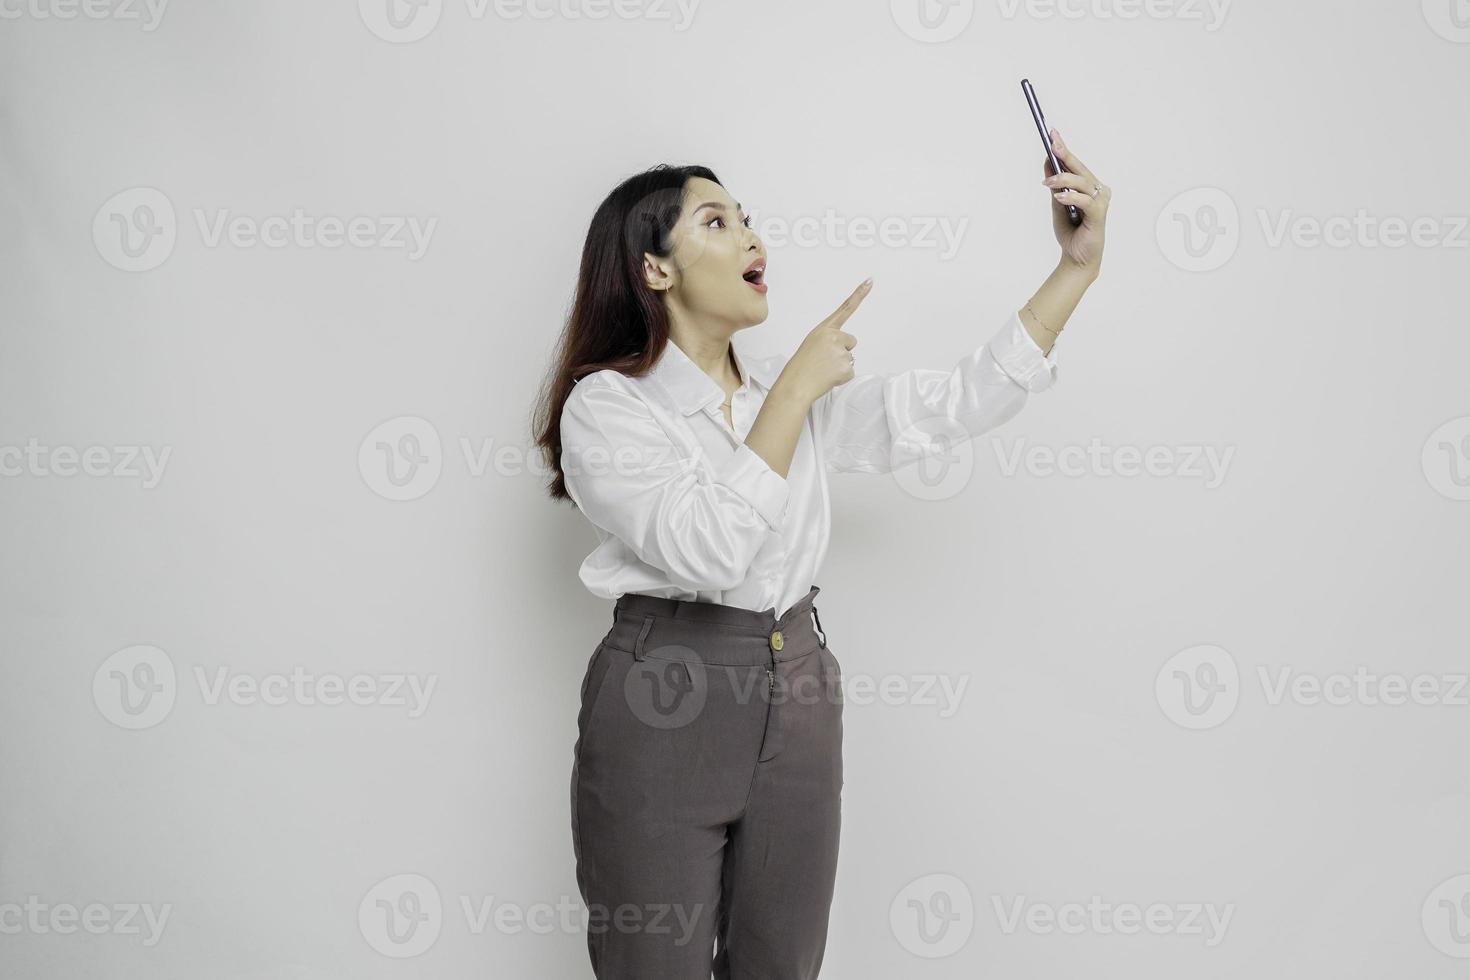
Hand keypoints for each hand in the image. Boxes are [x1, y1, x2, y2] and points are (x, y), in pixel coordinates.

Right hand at [774, 279, 869, 404]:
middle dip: (842, 352)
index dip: (859, 294)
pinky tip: (828, 377)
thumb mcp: (811, 344)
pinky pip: (850, 372)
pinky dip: (841, 377)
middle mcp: (834, 337)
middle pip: (850, 342)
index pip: (845, 308)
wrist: (795, 386)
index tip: (870, 281)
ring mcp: (841, 352)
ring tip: (823, 370)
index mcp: (824, 329)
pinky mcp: (846, 368)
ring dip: (840, 366)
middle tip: (824, 362)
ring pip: (850, 358)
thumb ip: (828, 341)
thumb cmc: (800, 367)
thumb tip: (843, 351)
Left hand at [1042, 128, 1109, 276]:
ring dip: (1063, 179)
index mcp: (1088, 186)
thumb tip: (1047, 162)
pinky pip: (1085, 201)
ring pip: (1081, 182)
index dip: (1064, 148)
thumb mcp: (1057, 203)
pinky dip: (1071, 197)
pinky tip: (1059, 196)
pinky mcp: (1099, 215)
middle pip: (1080, 168)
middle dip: (1065, 154)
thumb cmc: (1070, 230)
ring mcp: (1100, 201)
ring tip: (1047, 181)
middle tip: (1052, 143)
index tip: (1052, 133)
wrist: (1076, 257)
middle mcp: (1097, 190)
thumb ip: (1055, 184)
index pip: (1075, 164)